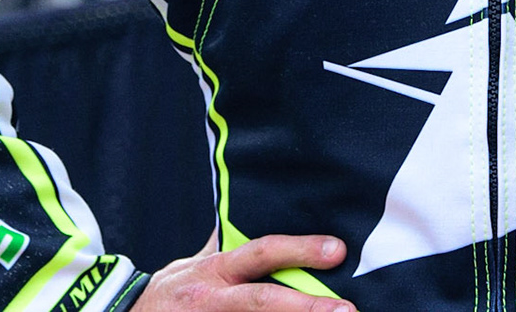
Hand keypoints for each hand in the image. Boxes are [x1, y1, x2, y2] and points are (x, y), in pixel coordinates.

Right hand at [138, 229, 352, 311]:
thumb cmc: (168, 294)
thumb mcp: (191, 265)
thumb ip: (222, 245)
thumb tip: (242, 213)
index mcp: (214, 271)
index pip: (262, 254)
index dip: (299, 250)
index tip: (337, 250)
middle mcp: (213, 299)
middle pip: (263, 302)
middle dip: (306, 307)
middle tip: (347, 310)